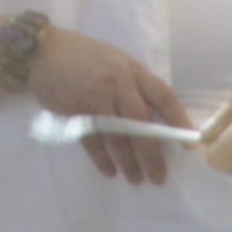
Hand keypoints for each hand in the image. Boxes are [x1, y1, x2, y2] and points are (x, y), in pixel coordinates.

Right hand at [30, 28, 194, 183]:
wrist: (42, 52)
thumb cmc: (84, 56)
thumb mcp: (116, 61)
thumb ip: (135, 84)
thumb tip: (156, 116)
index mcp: (132, 70)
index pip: (163, 96)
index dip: (178, 121)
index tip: (190, 144)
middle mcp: (117, 84)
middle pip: (142, 125)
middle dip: (152, 154)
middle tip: (159, 177)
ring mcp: (95, 98)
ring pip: (117, 137)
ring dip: (128, 162)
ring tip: (136, 179)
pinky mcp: (75, 111)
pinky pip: (93, 142)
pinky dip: (102, 159)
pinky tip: (110, 171)